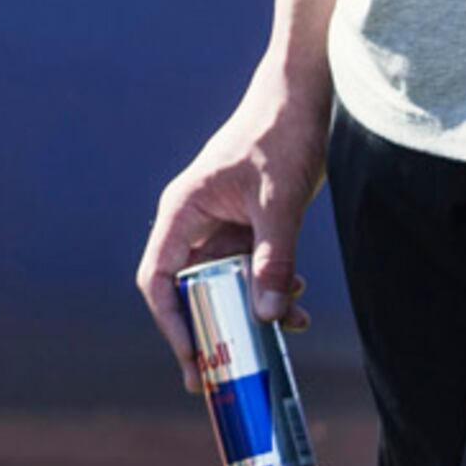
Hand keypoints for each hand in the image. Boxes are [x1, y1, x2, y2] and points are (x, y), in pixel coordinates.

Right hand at [133, 72, 327, 386]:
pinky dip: (269, 289)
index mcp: (184, 208)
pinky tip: (298, 302)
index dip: (170, 322)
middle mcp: (194, 219)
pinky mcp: (247, 222)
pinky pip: (248, 269)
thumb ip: (273, 259)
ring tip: (281, 335)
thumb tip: (268, 316)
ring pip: (222, 282)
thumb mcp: (280, 201)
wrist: (307, 92)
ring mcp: (221, 221)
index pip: (158, 277)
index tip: (193, 357)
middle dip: (210, 327)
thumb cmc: (282, 132)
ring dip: (248, 310)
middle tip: (224, 373)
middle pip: (187, 287)